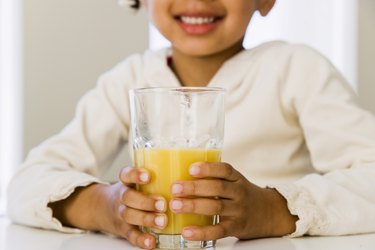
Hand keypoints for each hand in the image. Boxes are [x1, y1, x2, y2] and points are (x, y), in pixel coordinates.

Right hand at [49, 167, 166, 248]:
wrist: (100, 208)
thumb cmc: (129, 191)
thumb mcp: (133, 181)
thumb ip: (154, 176)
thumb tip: (185, 169)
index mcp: (126, 182)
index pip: (126, 174)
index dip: (135, 174)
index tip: (148, 175)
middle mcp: (121, 197)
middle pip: (128, 197)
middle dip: (146, 201)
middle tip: (162, 203)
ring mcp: (121, 213)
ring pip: (129, 215)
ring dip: (146, 218)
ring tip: (162, 221)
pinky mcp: (123, 229)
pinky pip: (130, 235)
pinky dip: (140, 240)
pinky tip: (151, 242)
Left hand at [169, 162, 297, 240]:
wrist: (269, 213)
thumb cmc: (242, 195)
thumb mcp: (235, 181)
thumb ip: (215, 178)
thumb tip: (181, 174)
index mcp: (237, 178)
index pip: (225, 169)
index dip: (208, 168)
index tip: (192, 168)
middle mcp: (239, 193)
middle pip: (217, 188)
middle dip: (194, 187)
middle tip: (175, 188)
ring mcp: (238, 210)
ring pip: (215, 207)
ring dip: (194, 206)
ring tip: (175, 206)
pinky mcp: (236, 227)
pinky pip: (218, 230)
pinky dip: (202, 232)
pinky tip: (187, 231)